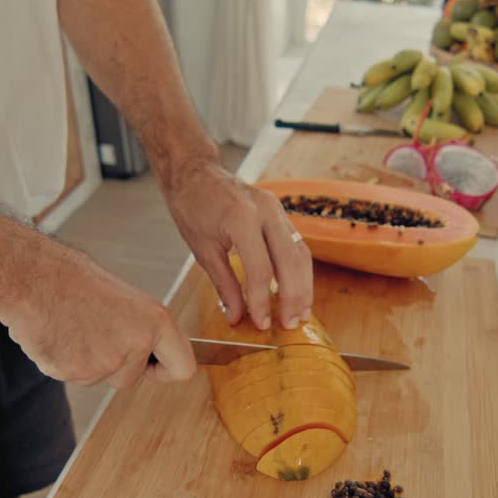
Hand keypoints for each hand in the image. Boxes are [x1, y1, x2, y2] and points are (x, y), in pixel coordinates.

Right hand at [0, 244, 194, 387]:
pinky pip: (72, 376)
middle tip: (92, 332)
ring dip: (85, 362)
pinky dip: (62, 361)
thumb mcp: (122, 297)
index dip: (166, 371)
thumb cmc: (71, 278)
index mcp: (155, 321)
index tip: (153, 368)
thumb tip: (145, 348)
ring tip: (71, 327)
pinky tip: (55, 334)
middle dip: (113, 366)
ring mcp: (105, 363)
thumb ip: (138, 328)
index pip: (183, 367)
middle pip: (131, 379)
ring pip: (99, 379)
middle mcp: (136, 344)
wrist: (31, 277)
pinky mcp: (75, 373)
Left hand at [164, 161, 312, 329]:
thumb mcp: (203, 251)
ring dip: (304, 286)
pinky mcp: (281, 212)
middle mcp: (266, 211)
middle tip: (290, 324)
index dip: (263, 300)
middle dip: (293, 297)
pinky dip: (299, 270)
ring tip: (301, 313)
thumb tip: (238, 317)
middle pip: (290, 261)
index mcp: (242, 219)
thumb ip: (225, 285)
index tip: (262, 324)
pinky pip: (297, 244)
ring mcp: (277, 209)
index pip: (261, 269)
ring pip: (301, 253)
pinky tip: (298, 291)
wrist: (195, 173)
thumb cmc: (193, 208)